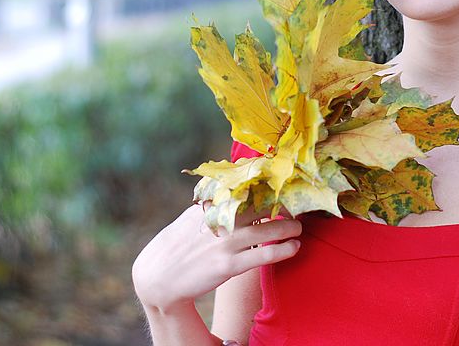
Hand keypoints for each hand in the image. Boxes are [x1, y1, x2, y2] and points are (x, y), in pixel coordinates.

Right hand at [132, 202, 301, 312]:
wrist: (159, 276)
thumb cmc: (179, 244)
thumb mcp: (193, 215)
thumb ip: (214, 202)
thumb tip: (231, 186)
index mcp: (213, 205)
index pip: (246, 188)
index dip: (268, 185)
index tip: (284, 183)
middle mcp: (221, 220)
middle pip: (262, 206)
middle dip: (283, 205)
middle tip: (297, 205)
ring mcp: (226, 243)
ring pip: (268, 230)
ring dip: (289, 227)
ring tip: (298, 227)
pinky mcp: (229, 265)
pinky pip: (264, 255)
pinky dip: (283, 250)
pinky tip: (294, 247)